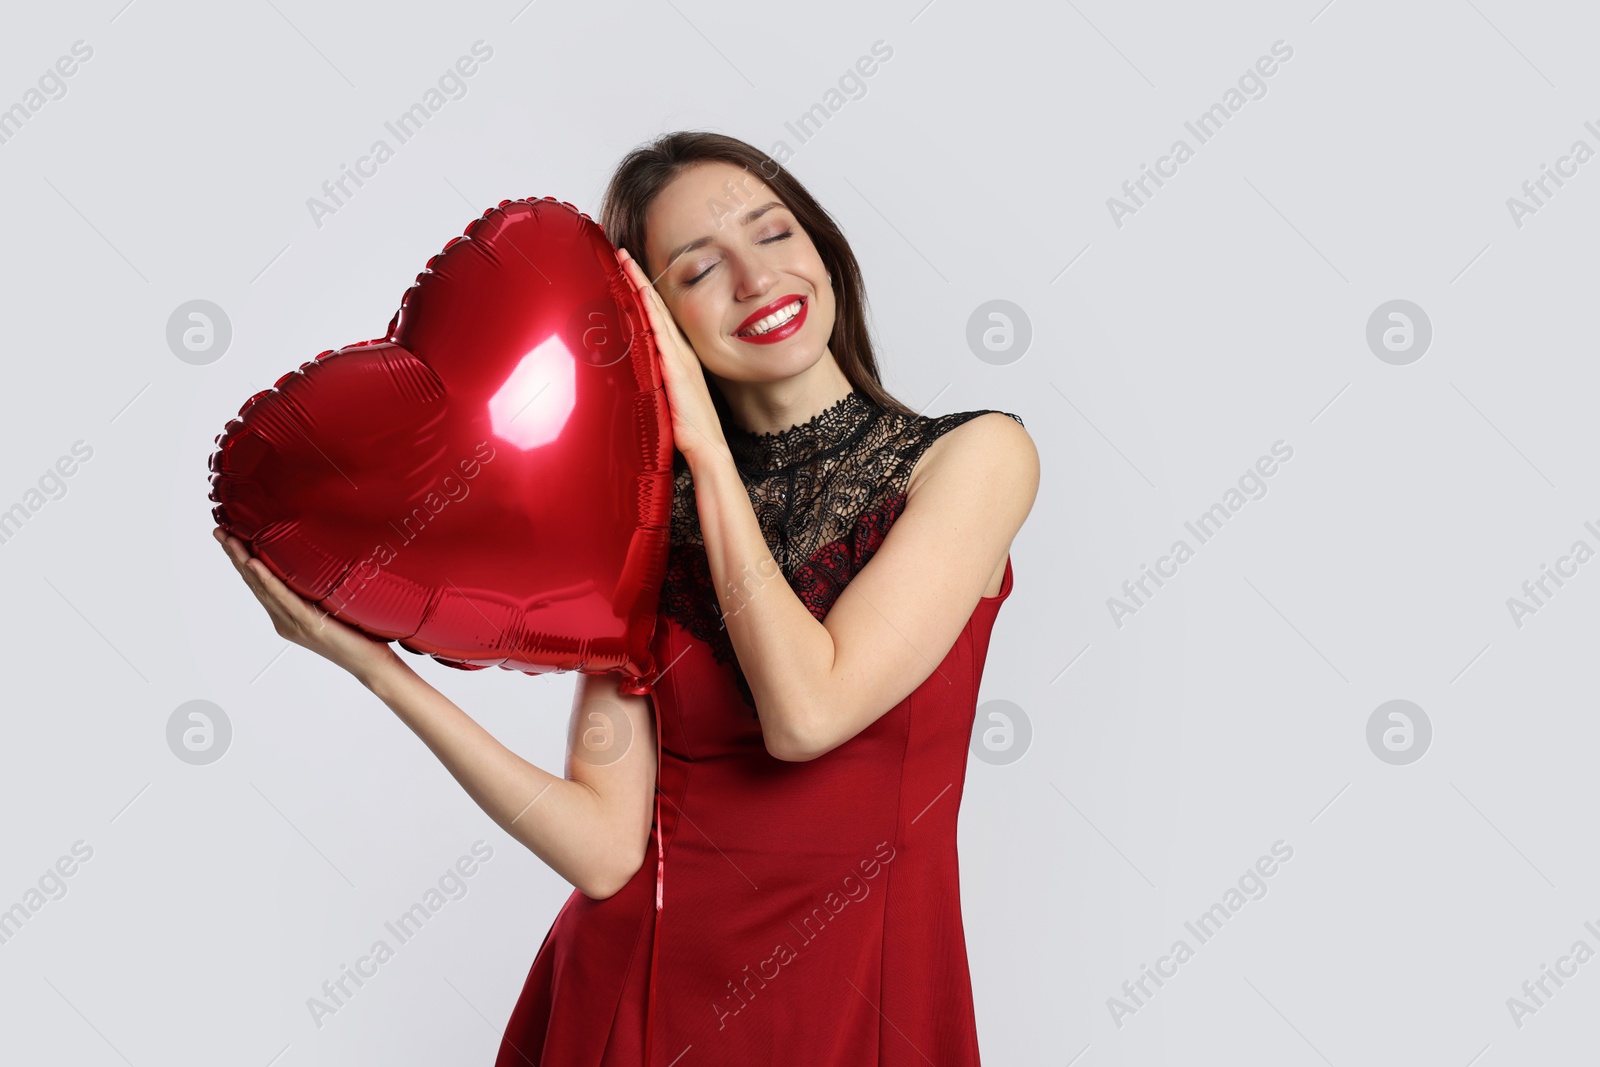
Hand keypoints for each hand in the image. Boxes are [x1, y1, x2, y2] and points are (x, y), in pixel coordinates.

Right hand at [213, 527, 399, 683]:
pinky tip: (253, 564)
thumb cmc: (358, 635)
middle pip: (254, 583)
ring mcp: (294, 623)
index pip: (260, 584)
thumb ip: (319, 590)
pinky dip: (267, 580)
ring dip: (243, 561)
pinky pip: (284, 599)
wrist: (370, 664)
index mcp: (287, 615)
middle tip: (219, 531)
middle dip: (235, 556)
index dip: (243, 560)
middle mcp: (285, 620)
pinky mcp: (308, 623)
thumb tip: (323, 560)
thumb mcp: (333, 607)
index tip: (229, 536)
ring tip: (229, 541)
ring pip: (263, 588)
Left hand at [615, 246, 727, 464]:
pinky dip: (650, 312)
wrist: (707, 446)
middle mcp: (680, 351)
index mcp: (679, 356)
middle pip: (656, 305)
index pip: (657, 315)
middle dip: (638, 277)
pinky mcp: (676, 370)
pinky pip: (660, 334)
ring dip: (640, 286)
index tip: (628, 269)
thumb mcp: (669, 396)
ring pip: (656, 312)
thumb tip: (638, 370)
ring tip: (625, 262)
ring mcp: (679, 358)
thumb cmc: (689, 427)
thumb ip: (657, 379)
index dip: (643, 290)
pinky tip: (640, 295)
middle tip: (622, 252)